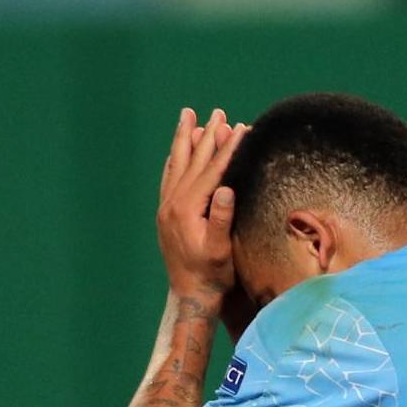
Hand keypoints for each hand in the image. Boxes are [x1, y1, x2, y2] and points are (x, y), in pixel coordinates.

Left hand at [157, 106, 247, 299]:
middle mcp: (172, 203)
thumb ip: (222, 220)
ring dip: (185, 140)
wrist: (190, 295)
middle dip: (206, 135)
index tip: (240, 128)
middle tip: (217, 112)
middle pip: (192, 161)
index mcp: (187, 210)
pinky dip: (175, 160)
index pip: (210, 170)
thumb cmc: (212, 276)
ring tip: (191, 118)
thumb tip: (226, 189)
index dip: (227, 148)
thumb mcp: (221, 251)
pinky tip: (178, 151)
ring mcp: (166, 207)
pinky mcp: (166, 213)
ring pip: (176, 165)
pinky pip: (169, 177)